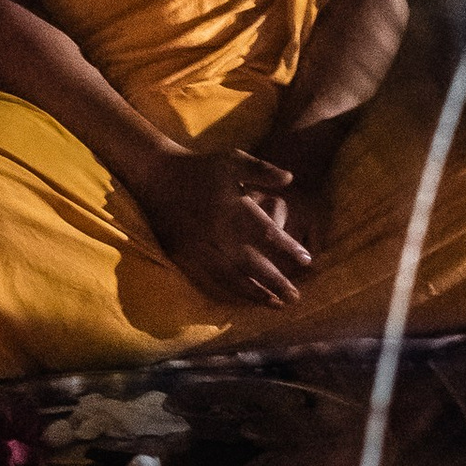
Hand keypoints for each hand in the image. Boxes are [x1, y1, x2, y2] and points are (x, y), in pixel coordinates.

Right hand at [140, 148, 314, 310]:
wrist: (157, 176)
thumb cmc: (201, 168)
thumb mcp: (232, 160)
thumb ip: (261, 170)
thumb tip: (290, 178)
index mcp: (232, 209)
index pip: (266, 233)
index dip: (287, 248)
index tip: (307, 261)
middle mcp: (217, 232)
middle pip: (251, 263)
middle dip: (275, 282)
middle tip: (296, 297)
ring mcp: (200, 247)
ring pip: (231, 276)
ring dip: (254, 293)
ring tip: (276, 305)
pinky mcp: (185, 255)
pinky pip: (210, 278)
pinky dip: (230, 290)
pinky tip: (245, 299)